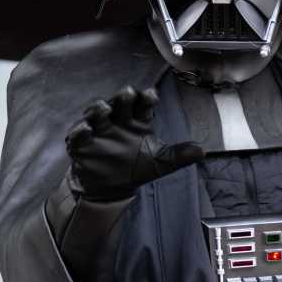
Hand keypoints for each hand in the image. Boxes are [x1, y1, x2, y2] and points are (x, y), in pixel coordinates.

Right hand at [65, 86, 203, 200]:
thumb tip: (202, 151)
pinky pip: (79, 134)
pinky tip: (86, 130)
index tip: (151, 95)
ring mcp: (99, 130)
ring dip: (99, 109)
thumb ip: (180, 155)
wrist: (112, 188)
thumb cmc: (136, 168)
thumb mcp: (161, 163)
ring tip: (105, 109)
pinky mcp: (82, 143)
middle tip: (128, 94)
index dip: (146, 98)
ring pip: (97, 113)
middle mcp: (118, 121)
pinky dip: (80, 131)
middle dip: (123, 97)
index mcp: (137, 121)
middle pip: (119, 103)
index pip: (142, 104)